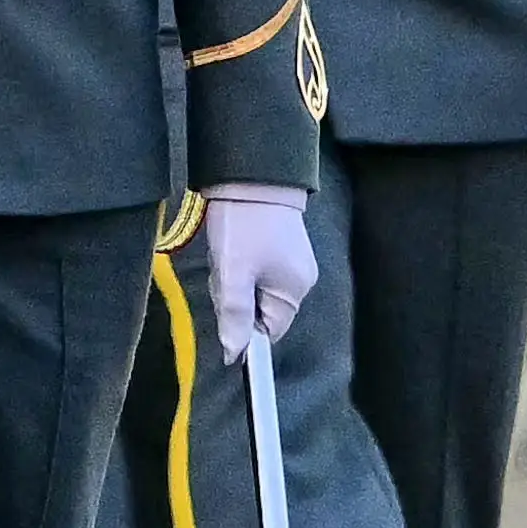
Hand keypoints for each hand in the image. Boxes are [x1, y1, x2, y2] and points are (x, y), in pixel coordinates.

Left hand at [202, 181, 317, 361]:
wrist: (252, 173)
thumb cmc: (244, 224)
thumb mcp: (233, 273)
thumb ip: (235, 316)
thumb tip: (234, 354)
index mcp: (294, 292)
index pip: (268, 331)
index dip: (243, 324)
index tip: (227, 299)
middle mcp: (300, 281)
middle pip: (260, 310)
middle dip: (236, 297)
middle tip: (225, 268)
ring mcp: (293, 262)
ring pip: (255, 289)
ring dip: (235, 278)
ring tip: (229, 251)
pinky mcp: (283, 247)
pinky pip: (257, 270)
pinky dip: (241, 264)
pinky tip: (234, 244)